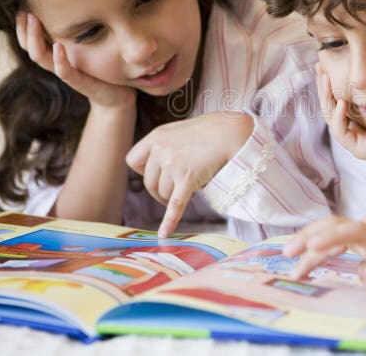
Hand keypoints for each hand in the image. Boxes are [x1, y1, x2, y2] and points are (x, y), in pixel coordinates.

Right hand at [16, 12, 135, 109]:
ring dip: (35, 39)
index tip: (21, 5)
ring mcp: (67, 73)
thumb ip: (81, 28)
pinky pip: (65, 72)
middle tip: (23, 10)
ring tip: (34, 20)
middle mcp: (57, 63)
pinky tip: (58, 46)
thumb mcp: (90, 44)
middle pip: (30, 47)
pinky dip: (60, 60)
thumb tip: (77, 1)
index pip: (30, 40)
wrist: (118, 95)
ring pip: (41, 58)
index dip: (23, 25)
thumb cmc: (102, 68)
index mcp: (57, 54)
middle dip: (24, 29)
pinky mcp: (80, 83)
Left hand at [126, 111, 253, 237]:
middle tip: (175, 190)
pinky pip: (175, 205)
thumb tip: (156, 166)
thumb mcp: (180, 132)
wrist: (232, 133)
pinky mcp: (187, 178)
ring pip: (163, 194)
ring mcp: (173, 164)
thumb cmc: (210, 132)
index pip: (133, 161)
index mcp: (156, 137)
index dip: (143, 171)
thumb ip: (165, 145)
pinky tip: (165, 234)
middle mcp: (161, 149)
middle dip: (160, 190)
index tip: (158, 173)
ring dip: (172, 197)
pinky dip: (170, 221)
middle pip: (148, 183)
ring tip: (188, 191)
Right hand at [315, 63, 365, 170]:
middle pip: (327, 105)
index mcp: (353, 118)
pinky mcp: (357, 148)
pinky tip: (341, 101)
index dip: (326, 82)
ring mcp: (351, 139)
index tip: (322, 64)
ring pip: (329, 117)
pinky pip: (340, 131)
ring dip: (326, 97)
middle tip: (319, 67)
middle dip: (322, 86)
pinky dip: (338, 116)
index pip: (333, 98)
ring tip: (326, 78)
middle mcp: (349, 128)